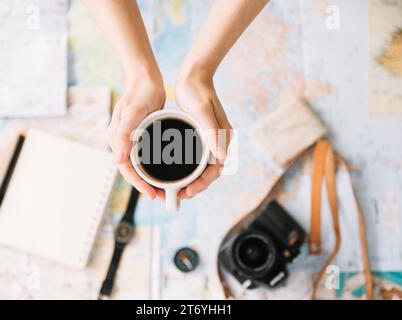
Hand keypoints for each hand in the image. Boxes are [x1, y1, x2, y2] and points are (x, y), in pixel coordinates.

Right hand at [108, 76, 165, 199]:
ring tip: (167, 189)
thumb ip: (124, 134)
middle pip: (133, 171)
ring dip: (152, 179)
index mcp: (116, 139)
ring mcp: (132, 140)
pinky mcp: (142, 137)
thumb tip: (117, 159)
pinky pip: (147, 157)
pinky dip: (156, 167)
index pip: (126, 168)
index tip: (152, 194)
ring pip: (141, 166)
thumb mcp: (133, 113)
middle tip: (163, 197)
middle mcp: (122, 143)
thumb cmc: (139, 93)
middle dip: (146, 186)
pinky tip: (167, 172)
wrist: (146, 79)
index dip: (139, 184)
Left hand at [175, 70, 231, 199]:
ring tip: (178, 190)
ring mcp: (210, 139)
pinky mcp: (202, 136)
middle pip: (210, 171)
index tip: (189, 191)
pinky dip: (189, 168)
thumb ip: (212, 133)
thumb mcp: (203, 112)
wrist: (195, 76)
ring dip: (192, 180)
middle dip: (197, 186)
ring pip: (203, 167)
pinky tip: (177, 173)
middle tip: (180, 195)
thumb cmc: (198, 92)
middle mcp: (219, 141)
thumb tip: (221, 158)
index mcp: (223, 138)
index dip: (203, 183)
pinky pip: (197, 158)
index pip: (216, 168)